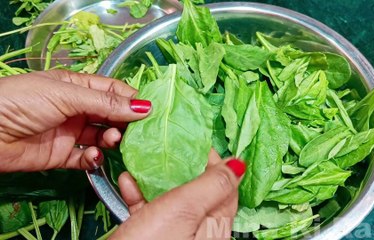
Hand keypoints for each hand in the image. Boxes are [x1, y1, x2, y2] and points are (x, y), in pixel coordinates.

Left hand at [0, 70, 150, 171]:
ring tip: (113, 141)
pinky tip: (93, 157)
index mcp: (77, 86)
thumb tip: (143, 106)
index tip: (149, 110)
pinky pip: (87, 159)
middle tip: (135, 130)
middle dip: (125, 122)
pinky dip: (94, 160)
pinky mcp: (63, 156)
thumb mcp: (66, 94)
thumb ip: (105, 102)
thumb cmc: (21, 101)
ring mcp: (71, 132)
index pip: (112, 90)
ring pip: (103, 137)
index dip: (131, 99)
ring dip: (112, 140)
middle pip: (111, 115)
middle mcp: (77, 108)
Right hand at [113, 150, 245, 239]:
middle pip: (198, 192)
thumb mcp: (185, 210)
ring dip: (158, 179)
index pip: (226, 187)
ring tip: (144, 161)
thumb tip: (239, 165)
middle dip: (184, 167)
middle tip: (169, 148)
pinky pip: (152, 212)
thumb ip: (212, 185)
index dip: (214, 162)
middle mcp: (199, 234)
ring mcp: (175, 236)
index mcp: (215, 228)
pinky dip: (140, 196)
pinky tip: (128, 183)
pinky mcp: (153, 238)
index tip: (197, 142)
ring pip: (172, 200)